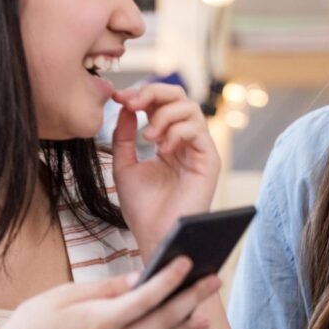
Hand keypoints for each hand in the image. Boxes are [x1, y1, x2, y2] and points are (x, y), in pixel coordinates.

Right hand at [0, 257, 220, 328]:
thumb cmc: (34, 324)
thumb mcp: (65, 296)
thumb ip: (107, 289)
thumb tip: (141, 279)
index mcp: (98, 323)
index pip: (145, 299)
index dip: (169, 280)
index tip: (188, 261)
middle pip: (163, 321)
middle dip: (192, 298)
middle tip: (214, 278)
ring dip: (187, 321)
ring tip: (207, 303)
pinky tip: (184, 326)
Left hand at [110, 84, 220, 257]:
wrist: (155, 236)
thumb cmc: (142, 209)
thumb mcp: (123, 166)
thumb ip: (124, 136)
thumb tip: (127, 107)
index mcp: (167, 140)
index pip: (160, 103)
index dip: (141, 94)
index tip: (118, 97)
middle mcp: (186, 141)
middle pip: (179, 96)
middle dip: (153, 93)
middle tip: (132, 102)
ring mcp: (199, 149)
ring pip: (190, 108)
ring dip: (164, 115)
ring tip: (148, 137)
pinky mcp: (209, 160)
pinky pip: (197, 130)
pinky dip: (176, 132)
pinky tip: (162, 149)